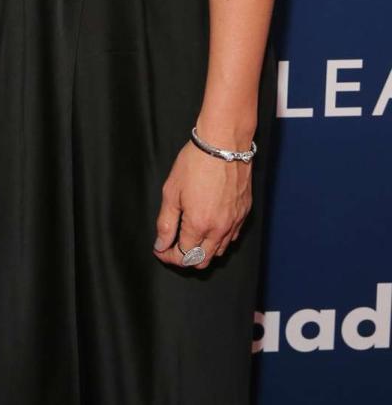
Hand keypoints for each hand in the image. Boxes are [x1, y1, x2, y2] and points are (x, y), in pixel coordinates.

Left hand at [152, 140, 252, 270]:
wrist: (223, 144)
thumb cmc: (196, 163)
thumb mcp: (172, 191)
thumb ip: (166, 222)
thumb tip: (161, 244)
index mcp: (199, 224)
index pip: (183, 256)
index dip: (168, 256)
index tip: (160, 249)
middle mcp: (219, 228)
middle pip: (202, 260)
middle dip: (184, 258)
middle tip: (172, 245)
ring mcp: (234, 222)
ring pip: (218, 251)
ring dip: (202, 250)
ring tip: (189, 236)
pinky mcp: (244, 213)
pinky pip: (231, 237)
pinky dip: (219, 239)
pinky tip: (208, 226)